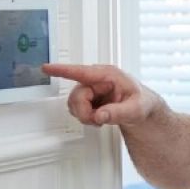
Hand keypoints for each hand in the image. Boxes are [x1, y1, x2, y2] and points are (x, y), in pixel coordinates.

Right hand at [42, 63, 157, 126]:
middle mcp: (97, 80)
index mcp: (108, 75)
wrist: (143, 110)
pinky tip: (99, 118)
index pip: (81, 72)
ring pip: (75, 104)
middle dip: (84, 112)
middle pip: (77, 96)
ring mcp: (92, 90)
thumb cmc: (142, 103)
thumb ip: (118, 113)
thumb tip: (100, 115)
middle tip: (97, 120)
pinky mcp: (89, 98)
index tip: (46, 68)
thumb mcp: (135, 109)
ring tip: (102, 118)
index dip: (62, 70)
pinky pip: (77, 109)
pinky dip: (86, 118)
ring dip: (86, 116)